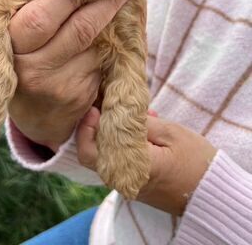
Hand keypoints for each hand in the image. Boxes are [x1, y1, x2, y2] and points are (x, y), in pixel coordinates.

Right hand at [8, 0, 136, 150]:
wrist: (32, 114)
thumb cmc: (21, 59)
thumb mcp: (13, 34)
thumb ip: (31, 6)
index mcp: (12, 45)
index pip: (43, 16)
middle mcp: (34, 68)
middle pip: (81, 28)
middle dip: (108, 1)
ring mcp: (59, 85)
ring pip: (98, 43)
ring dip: (114, 20)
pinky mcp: (80, 96)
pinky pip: (103, 61)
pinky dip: (112, 43)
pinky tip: (115, 33)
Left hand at [76, 108, 216, 215]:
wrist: (212, 194)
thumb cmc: (196, 161)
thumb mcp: (170, 133)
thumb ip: (138, 123)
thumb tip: (113, 109)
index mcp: (130, 166)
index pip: (91, 151)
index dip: (86, 127)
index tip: (94, 106)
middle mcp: (123, 179)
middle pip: (92, 153)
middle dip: (93, 126)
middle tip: (102, 104)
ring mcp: (128, 182)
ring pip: (105, 154)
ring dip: (109, 131)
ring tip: (127, 111)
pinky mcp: (135, 181)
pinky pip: (118, 158)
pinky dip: (121, 141)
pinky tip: (138, 125)